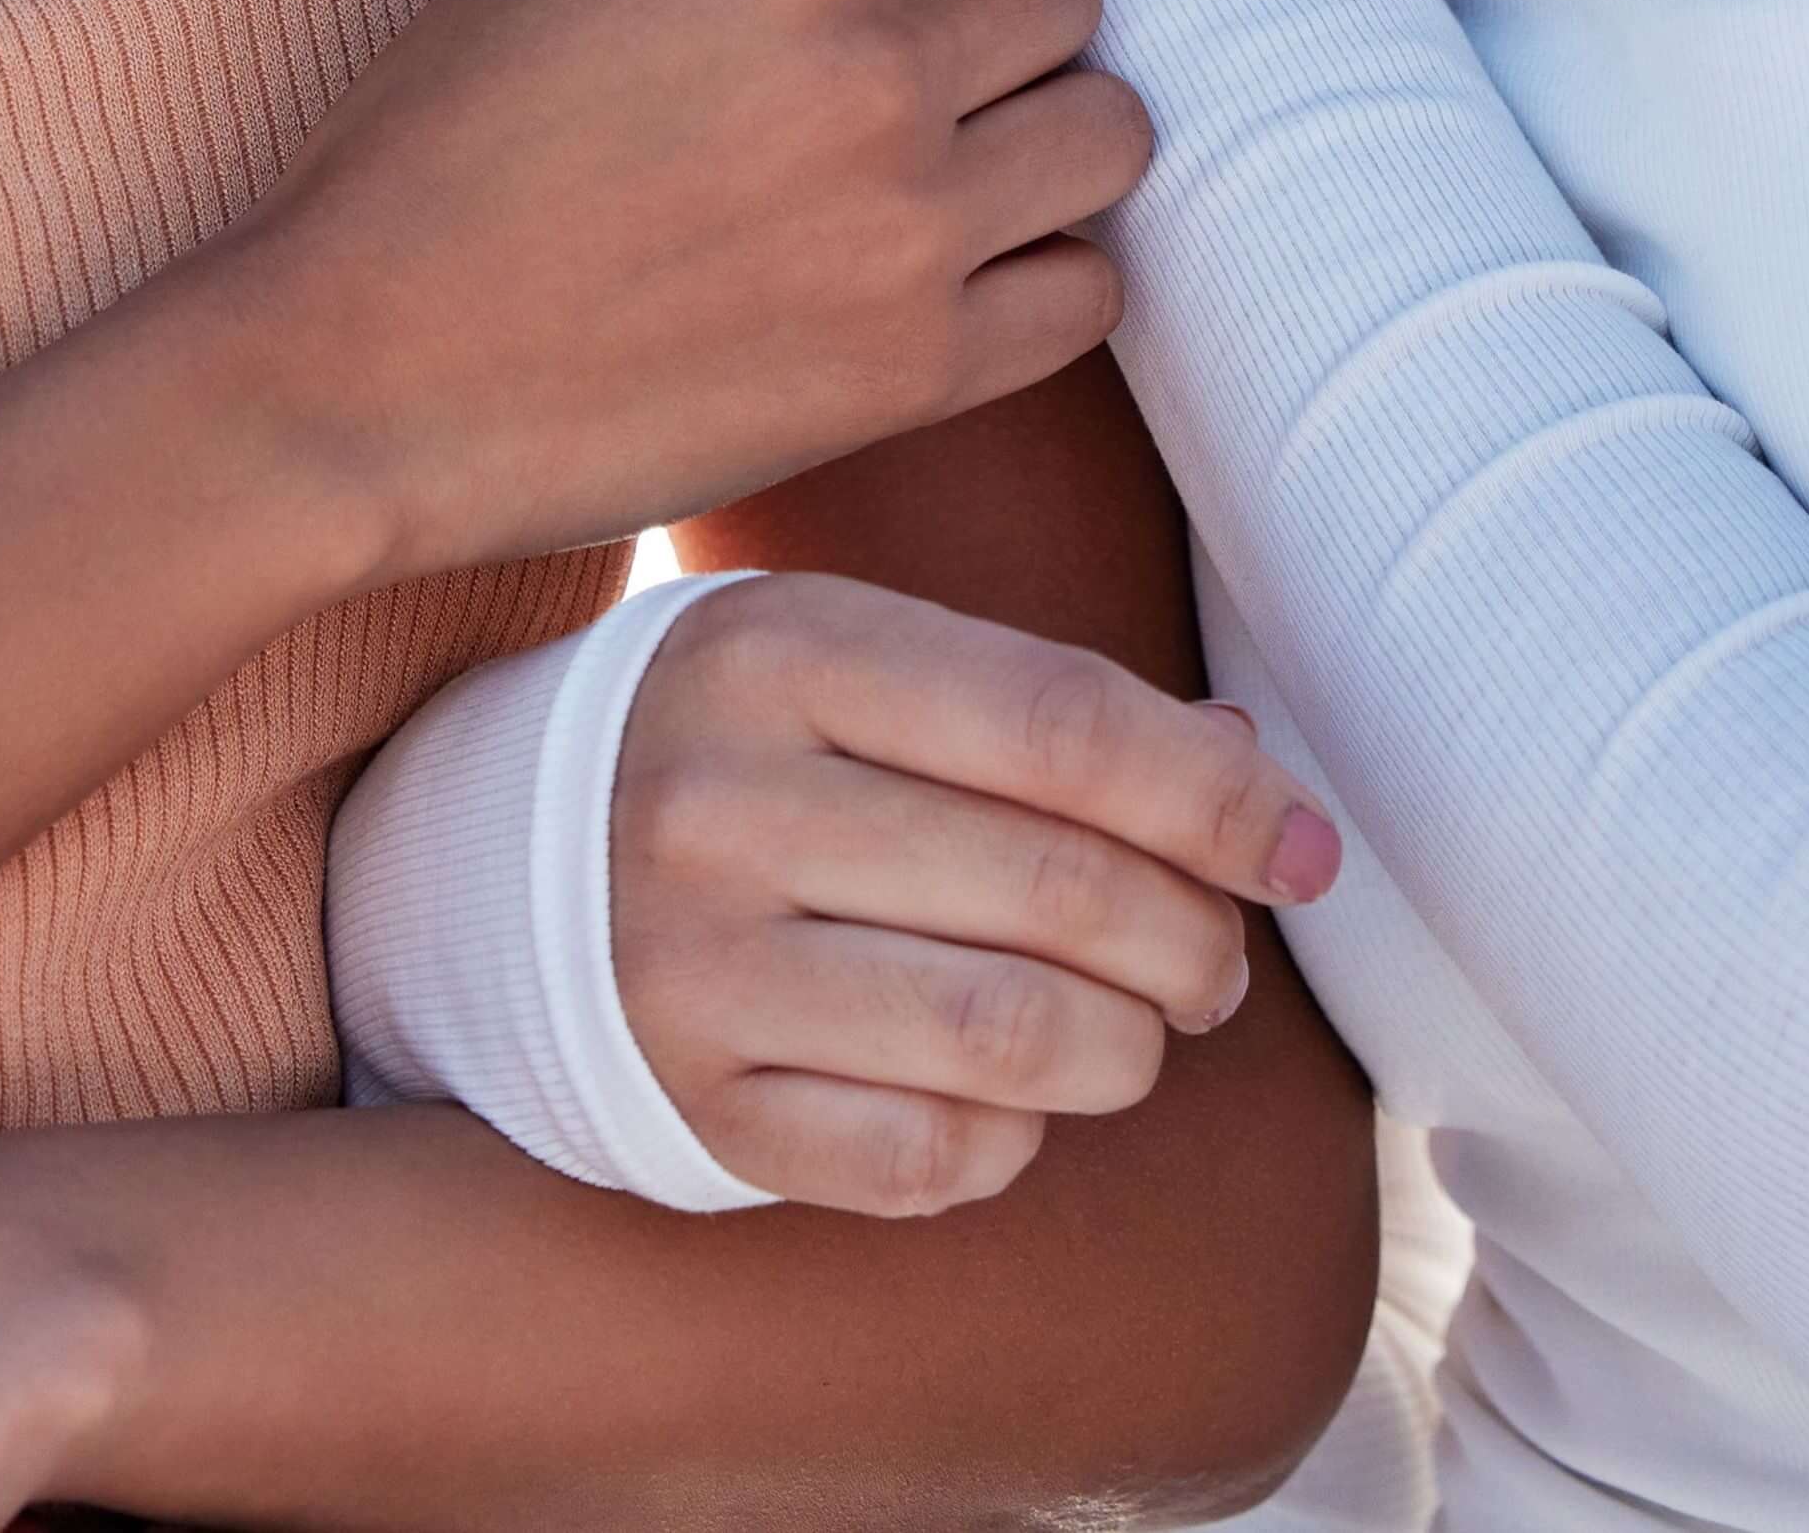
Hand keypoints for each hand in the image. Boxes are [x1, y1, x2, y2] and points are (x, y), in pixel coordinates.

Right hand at [192, 0, 1145, 576]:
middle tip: (895, 66)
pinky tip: (938, 272)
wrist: (354, 375)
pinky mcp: (917, 374)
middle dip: (998, 9)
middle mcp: (877, 66)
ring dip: (1041, 134)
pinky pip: (1084, 296)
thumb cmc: (440, 139)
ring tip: (936, 162)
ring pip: (1109, 132)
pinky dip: (1036, 279)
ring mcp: (908, 226)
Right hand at [604, 573, 1344, 1217]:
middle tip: (1214, 962)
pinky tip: (1011, 1101)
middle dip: (1192, 942)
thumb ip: (1048, 708)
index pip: (1061, 725)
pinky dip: (1014, 1141)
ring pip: (1009, 1039)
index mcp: (779, 647)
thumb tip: (1256, 786)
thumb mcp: (865, 660)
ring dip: (1126, 1050)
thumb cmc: (757, 745)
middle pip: (1055, 889)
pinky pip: (924, 1160)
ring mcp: (691, 967)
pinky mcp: (691, 1108)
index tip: (1304, 851)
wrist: (504, 860)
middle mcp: (717, 803)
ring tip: (1135, 1031)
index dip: (1219, 798)